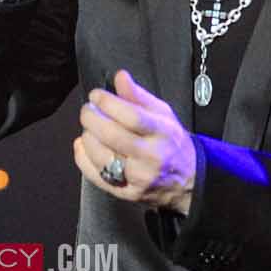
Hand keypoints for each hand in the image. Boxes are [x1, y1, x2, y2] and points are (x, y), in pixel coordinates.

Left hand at [74, 69, 196, 211]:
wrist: (187, 181)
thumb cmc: (170, 142)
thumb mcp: (163, 115)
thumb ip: (139, 96)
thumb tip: (119, 76)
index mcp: (163, 134)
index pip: (132, 117)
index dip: (109, 103)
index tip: (96, 95)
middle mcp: (151, 157)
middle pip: (113, 136)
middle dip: (92, 119)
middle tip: (87, 110)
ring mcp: (138, 178)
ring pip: (101, 157)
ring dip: (87, 138)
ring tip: (89, 128)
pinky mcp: (127, 193)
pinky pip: (96, 176)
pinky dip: (83, 158)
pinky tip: (82, 145)